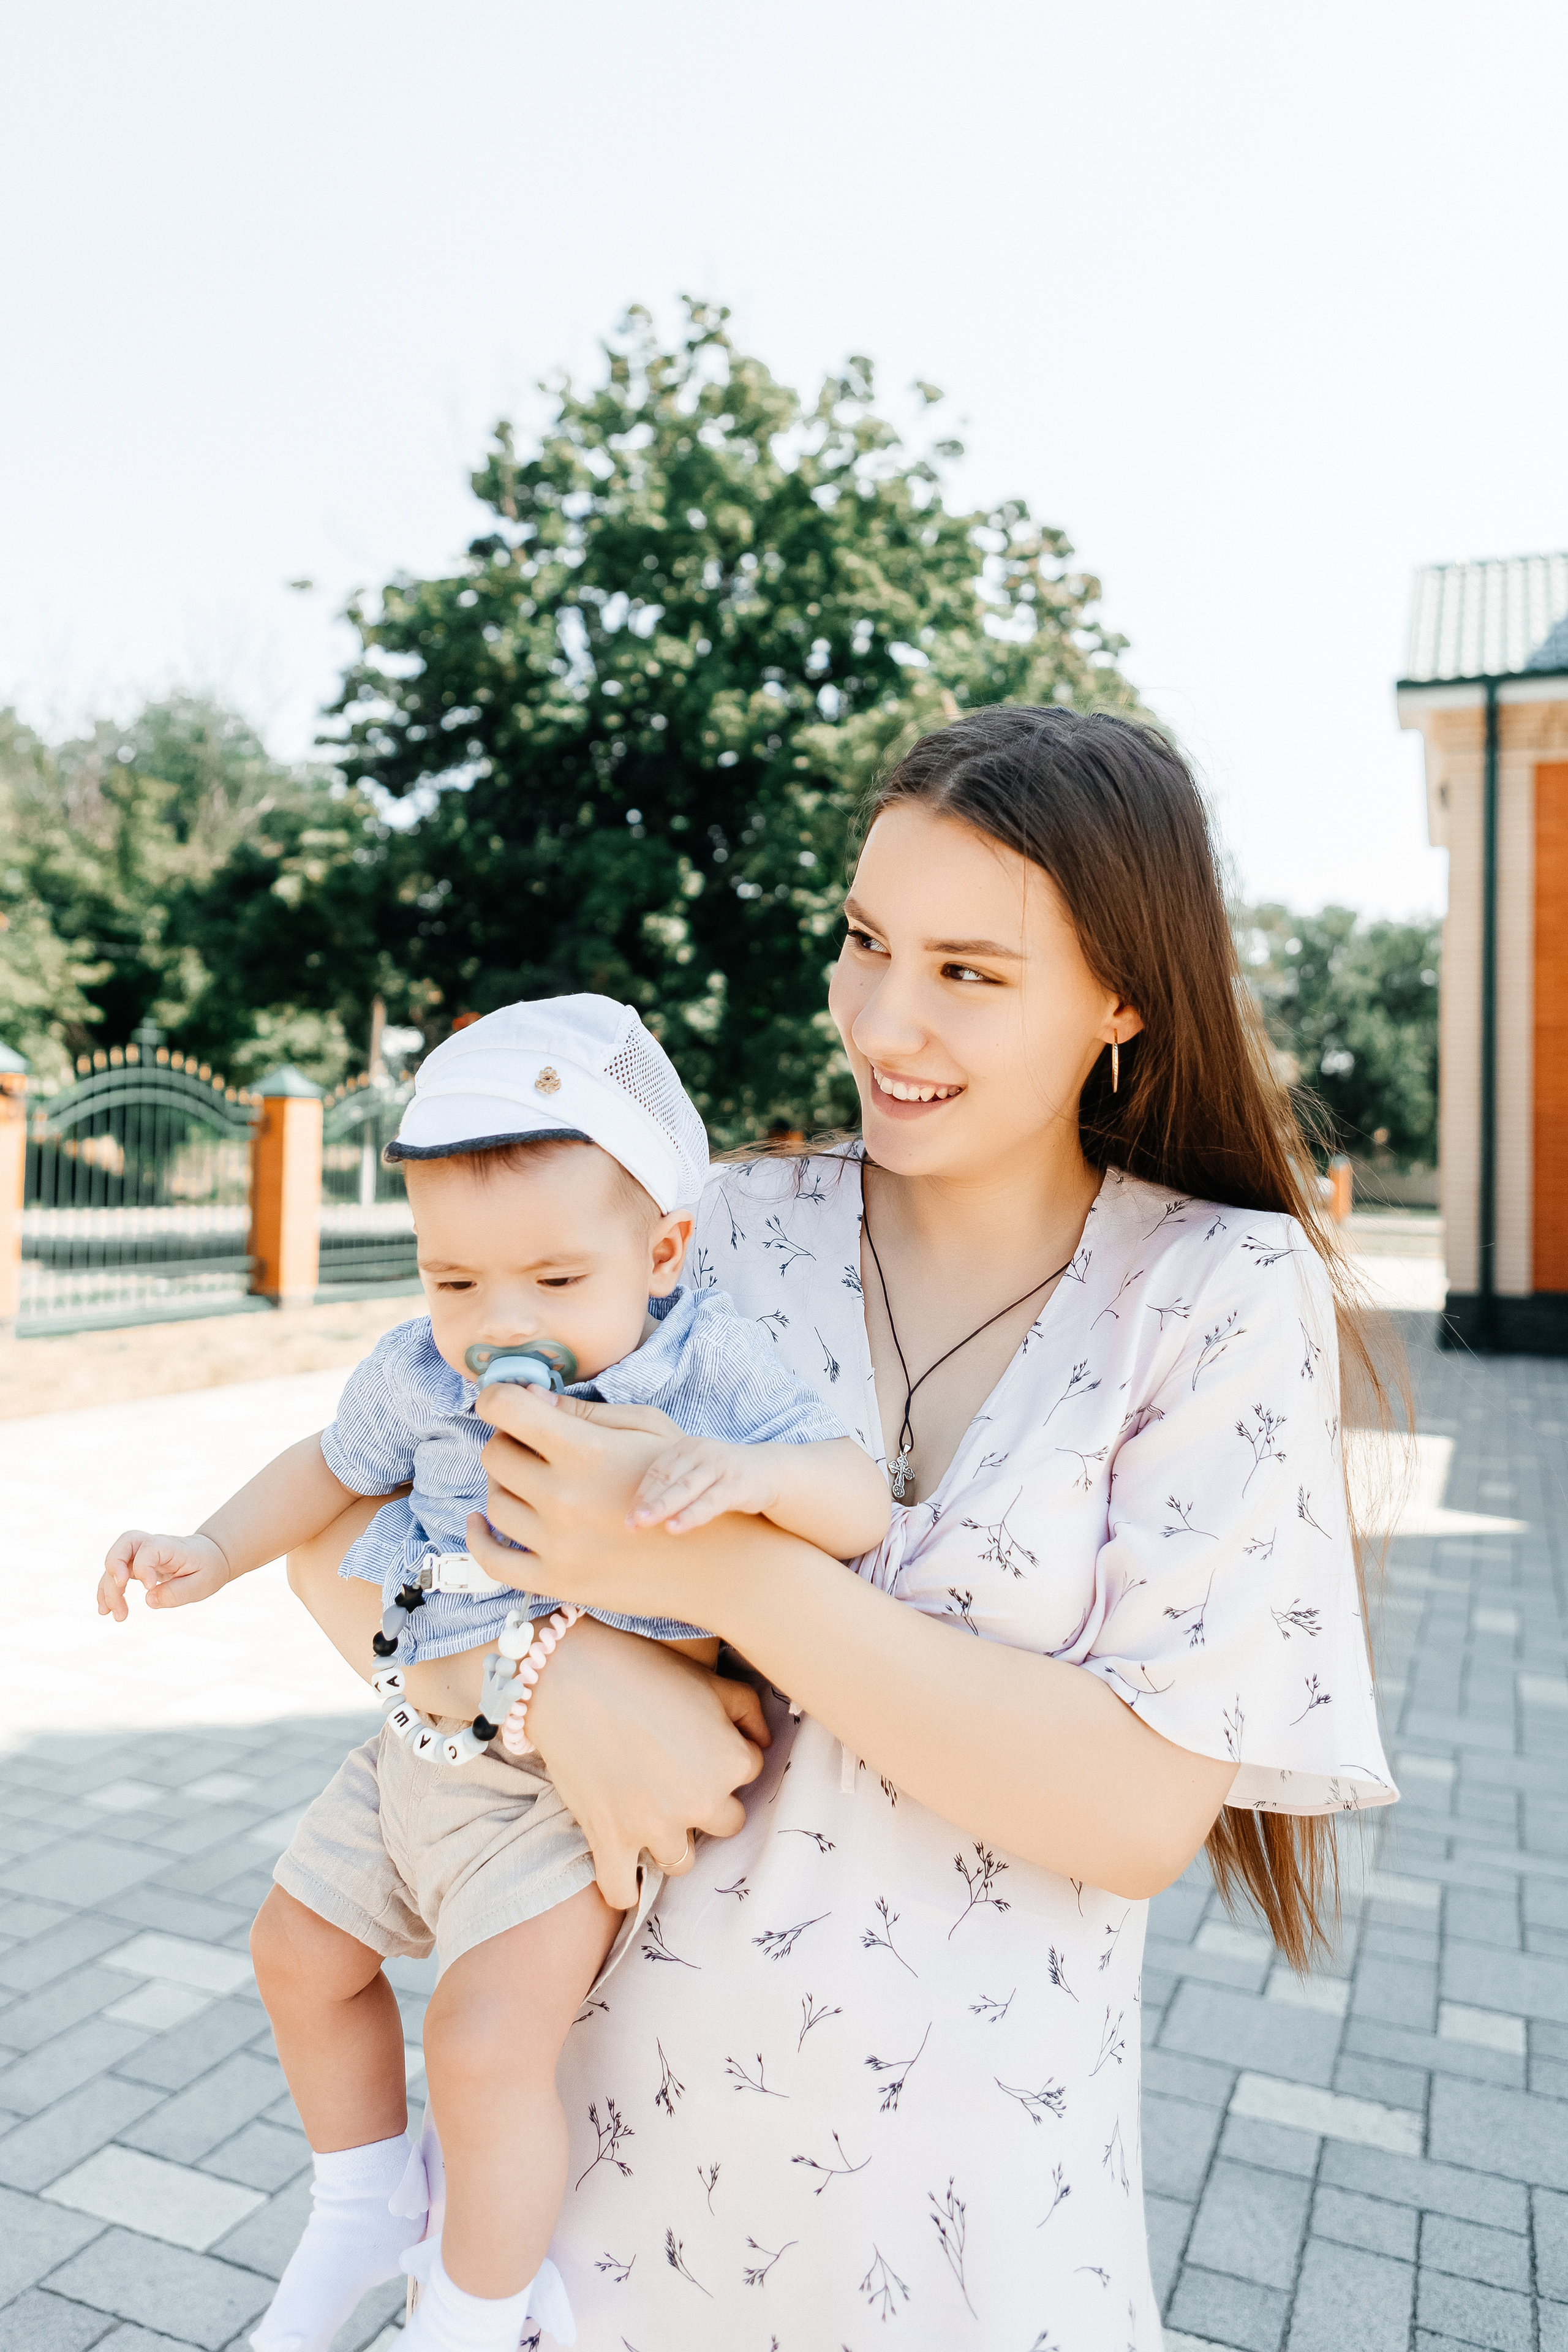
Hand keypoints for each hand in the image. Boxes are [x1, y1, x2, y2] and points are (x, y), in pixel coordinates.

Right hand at [98, 1530, 231, 1621]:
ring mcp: (141, 1553)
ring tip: (117, 1615)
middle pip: (125, 1543)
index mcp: (172, 1547)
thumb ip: (177, 1593)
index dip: (144, 1567)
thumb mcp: (202, 1584)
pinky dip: (106, 1591)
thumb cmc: (206, 1569)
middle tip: (119, 1588)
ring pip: (115, 1561)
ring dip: (109, 1588)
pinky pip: (114, 1574)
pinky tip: (106, 1611)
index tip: (149, 1587)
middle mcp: (153, 1545)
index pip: (150, 1548)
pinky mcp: (134, 1564)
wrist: (208, 1558)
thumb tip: (149, 1599)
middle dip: (115, 1565)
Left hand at [472, 1387, 716, 1620]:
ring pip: (494, 1503)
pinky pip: (493, 1561)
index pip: (507, 1410)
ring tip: (530, 1480)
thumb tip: (527, 1398)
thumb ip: (583, 1411)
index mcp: (586, 1450)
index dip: (496, 1397)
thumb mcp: (646, 1428)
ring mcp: (557, 1544)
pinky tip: (482, 1522)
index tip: (500, 1400)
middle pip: (495, 1455)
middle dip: (506, 1441)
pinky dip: (479, 1538)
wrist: (712, 1557)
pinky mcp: (556, 1581)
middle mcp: (564, 1497)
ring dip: (503, 1485)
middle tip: (528, 1442)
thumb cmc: (683, 1481)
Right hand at [518, 1615, 771, 1908]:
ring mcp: (656, 1828)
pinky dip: (623, 1887)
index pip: (750, 1773)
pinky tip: (623, 1866)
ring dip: (671, 1843)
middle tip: (676, 1778)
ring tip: (651, 1814)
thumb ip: (749, 1711)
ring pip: (682, 1862)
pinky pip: (623, 1892)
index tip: (697, 1743)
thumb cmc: (643, 1669)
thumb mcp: (709, 1679)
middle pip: (725, 1824)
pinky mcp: (611, 1842)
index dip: (724, 1756)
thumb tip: (764, 1742)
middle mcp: (702, 1802)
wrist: (571, 1675)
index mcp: (731, 1762)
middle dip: (707, 1804)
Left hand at [628, 1437, 779, 1534]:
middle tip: (631, 1523)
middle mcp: (702, 1452)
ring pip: (686, 1488)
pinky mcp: (736, 1485)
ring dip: (663, 1506)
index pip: (658, 1471)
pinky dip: (691, 1515)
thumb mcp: (698, 1472)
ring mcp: (720, 1467)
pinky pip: (710, 1502)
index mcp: (688, 1447)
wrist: (770, 1471)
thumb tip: (641, 1512)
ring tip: (644, 1523)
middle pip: (668, 1478)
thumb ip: (675, 1484)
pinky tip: (675, 1527)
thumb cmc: (726, 1475)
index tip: (629, 1516)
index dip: (642, 1494)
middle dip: (647, 1502)